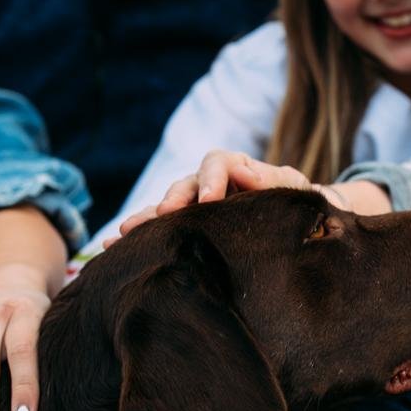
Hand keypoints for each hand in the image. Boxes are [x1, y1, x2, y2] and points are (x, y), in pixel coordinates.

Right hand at [114, 150, 315, 239]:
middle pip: (185, 185)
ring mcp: (194, 208)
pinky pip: (157, 232)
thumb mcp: (294, 191)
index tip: (209, 198)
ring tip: (125, 232)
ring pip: (165, 209)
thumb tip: (251, 174)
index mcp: (235, 169)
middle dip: (174, 199)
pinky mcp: (184, 230)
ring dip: (146, 219)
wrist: (298, 226)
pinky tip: (111, 247)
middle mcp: (209, 185)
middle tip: (165, 214)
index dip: (212, 177)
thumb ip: (277, 180)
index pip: (219, 162)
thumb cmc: (296, 205)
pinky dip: (137, 237)